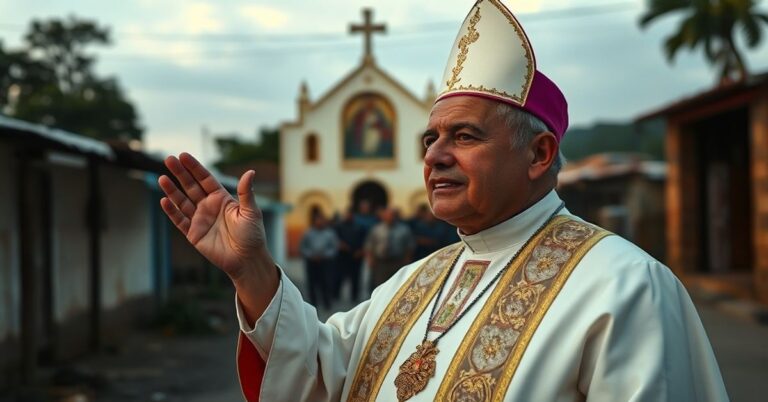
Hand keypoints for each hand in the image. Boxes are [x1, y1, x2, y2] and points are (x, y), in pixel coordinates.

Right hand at [158, 153, 272, 280]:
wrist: (247, 260)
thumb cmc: (252, 235)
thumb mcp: (251, 212)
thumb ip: (246, 193)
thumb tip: (250, 172)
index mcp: (222, 199)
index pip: (205, 179)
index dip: (194, 168)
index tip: (183, 155)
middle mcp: (209, 207)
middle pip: (191, 186)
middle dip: (180, 173)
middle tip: (169, 159)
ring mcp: (200, 220)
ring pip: (182, 202)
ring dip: (172, 190)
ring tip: (162, 178)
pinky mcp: (194, 234)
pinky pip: (180, 220)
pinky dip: (172, 211)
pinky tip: (164, 200)